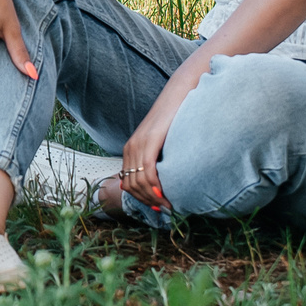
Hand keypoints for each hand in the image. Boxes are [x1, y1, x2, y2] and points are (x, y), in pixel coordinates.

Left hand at [108, 99, 178, 213]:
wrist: (178, 95)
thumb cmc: (174, 119)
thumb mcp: (161, 142)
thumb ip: (156, 157)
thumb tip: (159, 180)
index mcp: (130, 150)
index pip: (128, 184)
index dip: (141, 199)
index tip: (157, 207)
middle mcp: (130, 148)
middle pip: (131, 186)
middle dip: (147, 202)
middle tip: (164, 209)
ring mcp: (138, 144)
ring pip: (138, 182)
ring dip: (152, 197)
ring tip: (167, 205)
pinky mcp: (149, 141)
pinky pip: (147, 171)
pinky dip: (154, 186)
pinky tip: (164, 194)